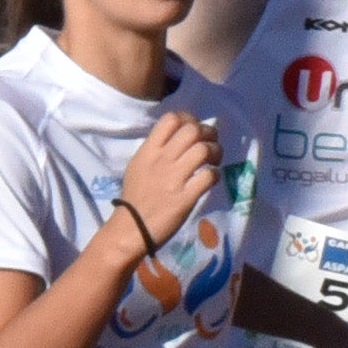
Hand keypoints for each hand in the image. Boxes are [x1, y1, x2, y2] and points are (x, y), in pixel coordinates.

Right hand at [114, 112, 219, 255]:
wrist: (131, 228)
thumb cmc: (135, 197)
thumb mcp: (138, 165)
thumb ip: (156, 149)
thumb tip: (179, 138)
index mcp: (148, 150)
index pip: (171, 119)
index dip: (190, 119)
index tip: (196, 128)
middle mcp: (162, 159)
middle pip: (192, 130)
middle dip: (208, 133)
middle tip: (211, 144)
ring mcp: (174, 178)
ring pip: (203, 150)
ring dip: (215, 152)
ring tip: (214, 161)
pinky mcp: (185, 197)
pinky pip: (208, 176)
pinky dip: (215, 175)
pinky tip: (211, 179)